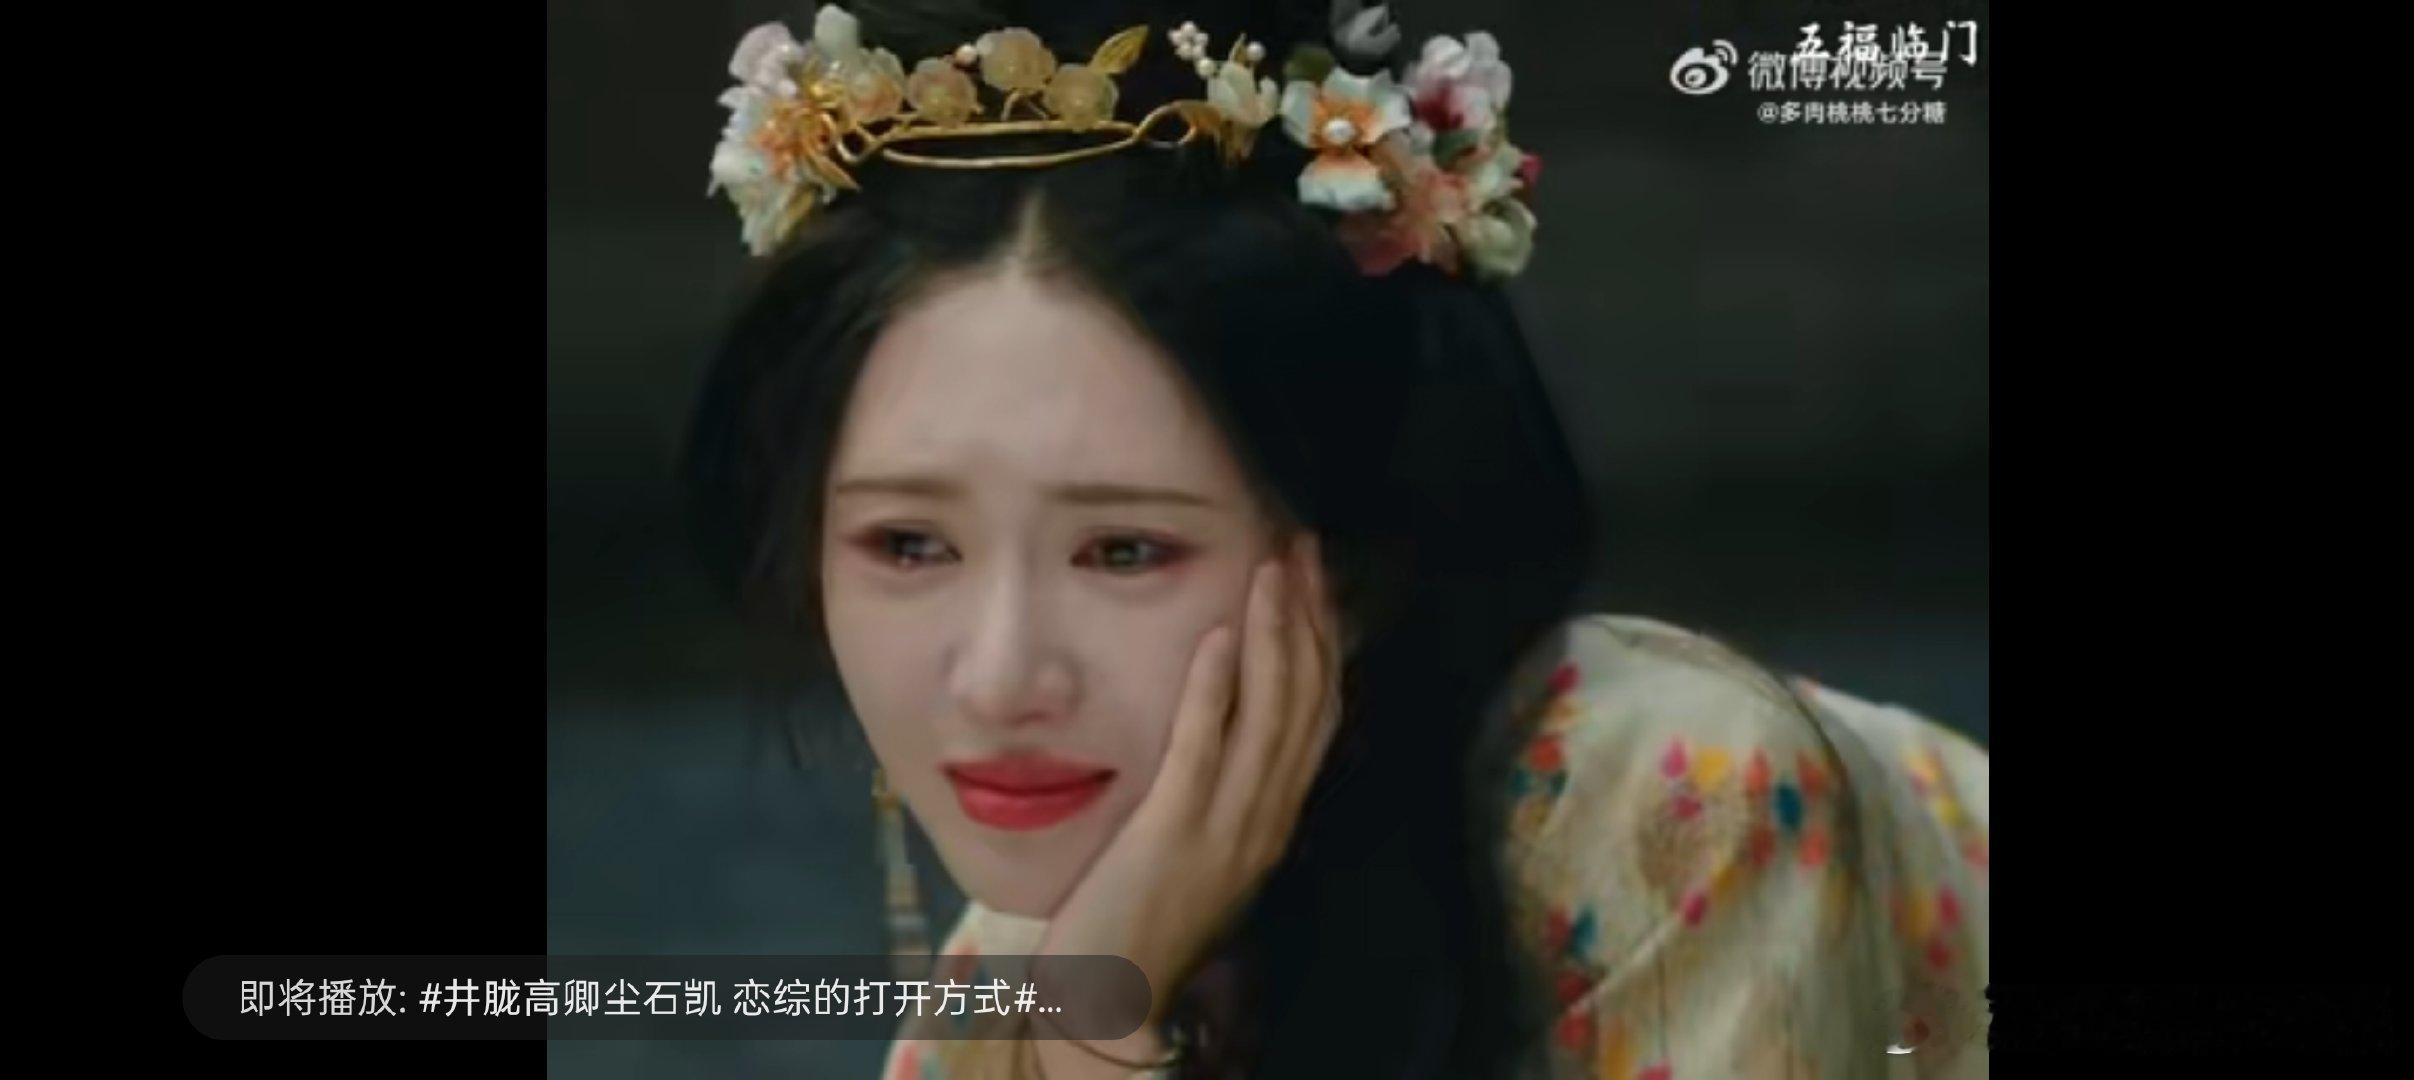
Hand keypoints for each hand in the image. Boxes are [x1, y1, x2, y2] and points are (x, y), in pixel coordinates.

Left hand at [1027, 532, 1342, 1070]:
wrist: (1115, 995)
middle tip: (1303, 546)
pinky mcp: (1173, 834)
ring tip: (1271, 568)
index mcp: (1273, 817)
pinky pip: (1203, 750)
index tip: (1311, 575)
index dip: (1321, 638)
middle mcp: (1264, 817)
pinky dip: (1215, 689)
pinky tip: (1217, 636)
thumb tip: (1222, 711)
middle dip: (1308, 618)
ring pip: (1270, 717)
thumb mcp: (1200, 844)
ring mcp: (1225, 827)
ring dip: (1274, 635)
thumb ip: (1218, 785)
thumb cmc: (1144, 916)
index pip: (1317, 713)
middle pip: (1306, 702)